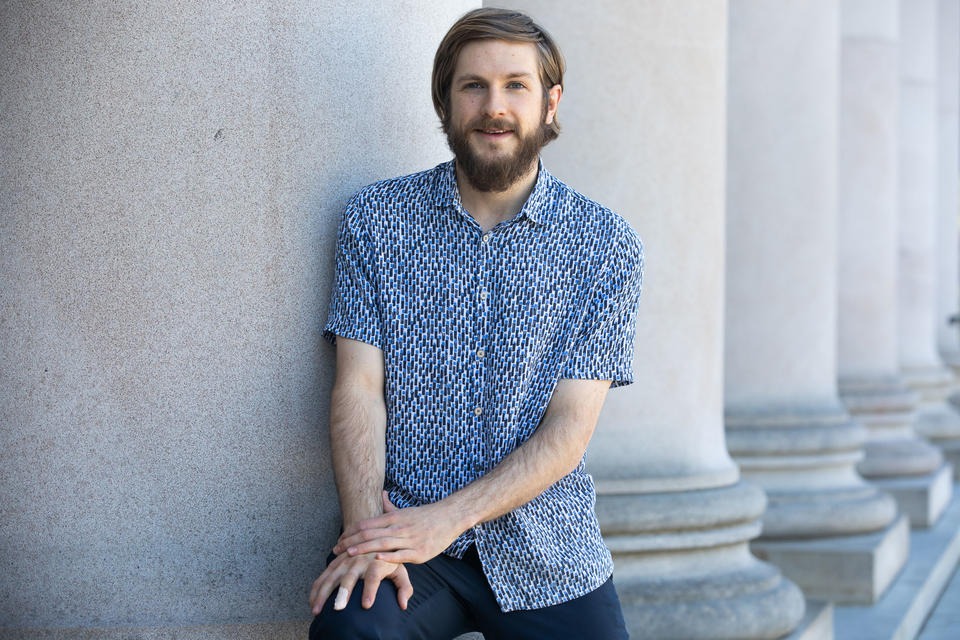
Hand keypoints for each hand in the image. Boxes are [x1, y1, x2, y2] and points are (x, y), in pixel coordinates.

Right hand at [308, 550, 411, 614]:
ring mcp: (346, 560)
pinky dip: (317, 587)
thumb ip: (404, 586)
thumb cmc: (389, 558)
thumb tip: (403, 605)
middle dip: (343, 592)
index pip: (373, 576)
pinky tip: (312, 600)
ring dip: (323, 593)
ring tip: (317, 610)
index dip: (370, 590)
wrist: (375, 533)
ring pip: (332, 576)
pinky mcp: (337, 561)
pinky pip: (324, 574)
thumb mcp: (401, 569)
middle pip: (350, 577)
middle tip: (338, 608)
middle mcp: (360, 560)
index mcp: (376, 562)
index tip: (367, 605)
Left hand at [333, 491, 463, 564]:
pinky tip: (376, 558)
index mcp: (394, 518)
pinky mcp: (419, 552)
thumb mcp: (406, 510)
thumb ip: (390, 506)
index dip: (351, 531)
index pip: (367, 524)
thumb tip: (382, 494)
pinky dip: (388, 556)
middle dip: (351, 541)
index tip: (339, 539)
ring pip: (382, 543)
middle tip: (336, 549)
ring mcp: (409, 540)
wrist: (450, 517)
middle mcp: (399, 527)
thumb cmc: (426, 516)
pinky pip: (401, 554)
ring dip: (364, 549)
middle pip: (370, 533)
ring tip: (349, 553)